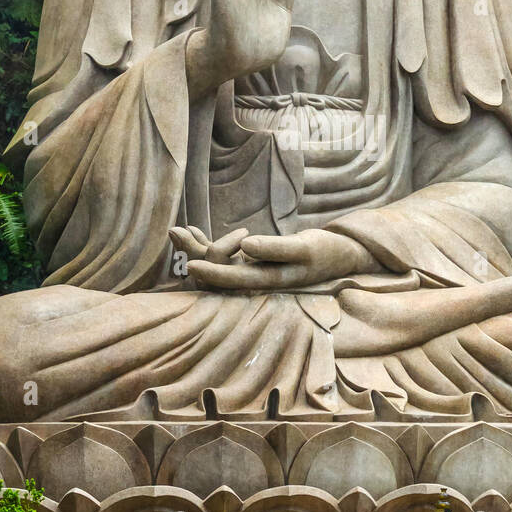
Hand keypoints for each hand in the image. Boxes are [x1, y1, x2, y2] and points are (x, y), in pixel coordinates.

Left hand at [182, 228, 377, 291]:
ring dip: (196, 248)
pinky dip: (208, 243)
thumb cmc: (324, 251)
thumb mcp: (304, 248)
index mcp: (268, 281)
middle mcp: (255, 279)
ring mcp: (252, 270)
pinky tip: (193, 230)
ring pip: (217, 264)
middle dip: (195, 254)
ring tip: (177, 230)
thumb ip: (275, 249)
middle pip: (218, 273)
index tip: (192, 264)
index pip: (235, 281)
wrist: (337, 254)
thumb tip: (245, 248)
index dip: (213, 274)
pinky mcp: (252, 261)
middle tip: (174, 232)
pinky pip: (224, 255)